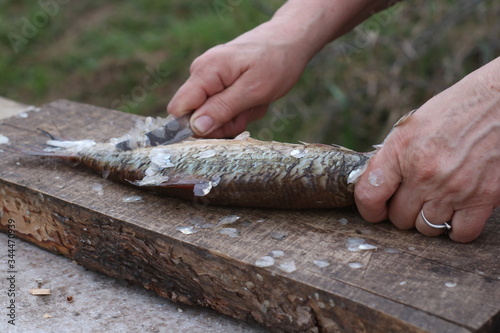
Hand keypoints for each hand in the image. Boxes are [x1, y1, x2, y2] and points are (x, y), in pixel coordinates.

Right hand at [167, 22, 310, 137]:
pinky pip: (222, 108)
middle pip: (196, 117)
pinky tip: (253, 99)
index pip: (178, 109)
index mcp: (205, 71)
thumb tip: (195, 128)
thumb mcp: (253, 90)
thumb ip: (222, 109)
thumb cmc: (276, 62)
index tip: (225, 126)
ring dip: (236, 117)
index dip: (195, 127)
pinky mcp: (218, 83)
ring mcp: (209, 78)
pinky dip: (240, 110)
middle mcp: (201, 73)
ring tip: (255, 102)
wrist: (289, 40)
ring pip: (212, 116)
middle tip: (249, 111)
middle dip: (224, 123)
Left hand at [355, 57, 499, 242]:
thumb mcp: (411, 127)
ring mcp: (453, 189)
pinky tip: (457, 210)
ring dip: (429, 219)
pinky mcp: (483, 198)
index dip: (369, 209)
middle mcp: (424, 173)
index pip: (368, 196)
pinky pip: (460, 233)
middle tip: (415, 197)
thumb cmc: (453, 111)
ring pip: (427, 228)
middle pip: (399, 218)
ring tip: (437, 199)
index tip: (376, 209)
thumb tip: (375, 187)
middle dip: (403, 210)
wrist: (499, 102)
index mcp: (401, 151)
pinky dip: (457, 227)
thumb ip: (391, 159)